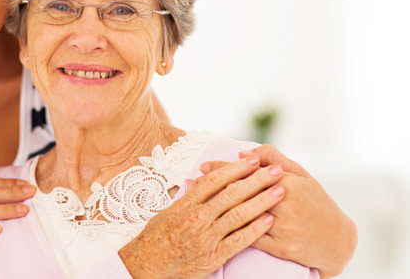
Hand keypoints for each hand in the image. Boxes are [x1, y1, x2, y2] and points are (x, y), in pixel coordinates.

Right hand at [119, 157, 285, 278]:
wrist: (147, 265)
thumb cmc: (156, 238)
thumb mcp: (167, 212)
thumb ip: (186, 198)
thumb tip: (196, 181)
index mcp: (186, 204)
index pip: (215, 180)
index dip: (236, 168)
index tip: (253, 160)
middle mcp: (197, 217)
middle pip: (231, 194)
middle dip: (256, 180)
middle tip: (274, 170)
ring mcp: (206, 236)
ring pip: (239, 214)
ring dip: (261, 201)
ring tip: (279, 191)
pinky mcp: (213, 255)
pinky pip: (239, 240)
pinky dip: (255, 228)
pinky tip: (269, 219)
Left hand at [200, 144, 357, 277]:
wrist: (339, 241)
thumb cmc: (317, 203)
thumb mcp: (302, 175)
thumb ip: (273, 158)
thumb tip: (244, 154)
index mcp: (289, 183)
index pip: (249, 172)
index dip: (224, 168)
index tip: (203, 166)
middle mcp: (285, 204)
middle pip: (242, 193)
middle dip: (214, 186)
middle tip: (192, 181)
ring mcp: (284, 227)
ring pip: (243, 216)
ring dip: (217, 208)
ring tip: (196, 201)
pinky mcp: (282, 248)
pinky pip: (250, 238)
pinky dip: (230, 230)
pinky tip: (213, 224)